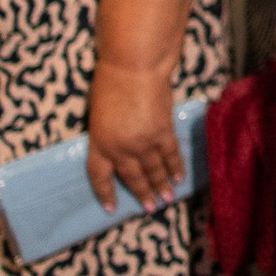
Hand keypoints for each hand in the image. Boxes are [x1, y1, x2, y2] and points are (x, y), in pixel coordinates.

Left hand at [87, 55, 181, 212]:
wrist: (133, 67)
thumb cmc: (110, 82)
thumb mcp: (98, 114)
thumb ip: (106, 134)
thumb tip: (117, 148)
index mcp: (99, 142)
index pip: (99, 176)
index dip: (105, 194)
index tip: (111, 209)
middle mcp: (120, 148)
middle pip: (132, 177)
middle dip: (141, 194)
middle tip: (149, 208)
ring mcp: (143, 142)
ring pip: (153, 170)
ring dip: (160, 186)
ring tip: (166, 199)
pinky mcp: (163, 132)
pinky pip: (170, 155)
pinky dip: (175, 168)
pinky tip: (178, 178)